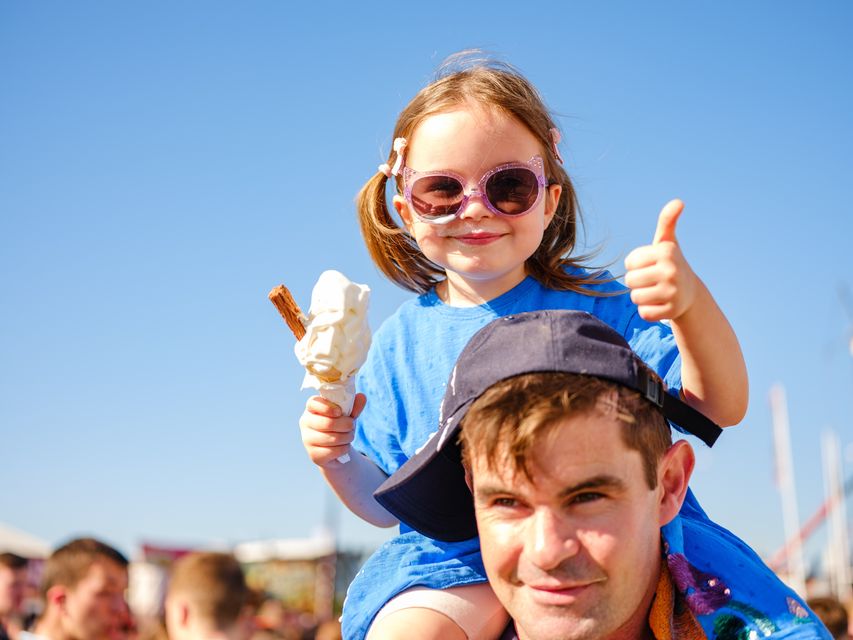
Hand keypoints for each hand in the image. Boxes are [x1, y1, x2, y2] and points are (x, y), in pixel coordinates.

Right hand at [299, 393, 365, 467]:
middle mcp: (306, 422)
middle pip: (328, 423)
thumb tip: (362, 397)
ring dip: (348, 437)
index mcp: (312, 408)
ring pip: (333, 438)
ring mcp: (307, 439)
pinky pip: (334, 451)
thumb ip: (354, 406)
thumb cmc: (339, 426)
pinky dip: (344, 448)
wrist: (334, 451)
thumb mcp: (347, 415)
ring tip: (349, 436)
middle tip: (351, 426)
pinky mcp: (313, 454)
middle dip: (346, 425)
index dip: (328, 407)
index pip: (313, 403)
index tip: (340, 412)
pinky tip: (343, 446)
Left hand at [624, 199, 697, 321]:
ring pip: (635, 298)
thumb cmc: (671, 264)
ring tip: (656, 291)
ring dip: (642, 297)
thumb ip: (667, 221)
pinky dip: (648, 311)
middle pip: (630, 281)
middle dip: (637, 282)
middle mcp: (671, 271)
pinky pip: (644, 313)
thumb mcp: (667, 242)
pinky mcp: (672, 311)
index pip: (629, 263)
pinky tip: (661, 304)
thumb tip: (678, 201)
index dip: (636, 265)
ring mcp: (673, 292)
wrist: (690, 293)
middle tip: (653, 280)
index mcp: (666, 252)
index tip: (651, 265)